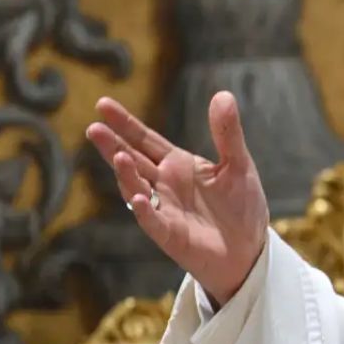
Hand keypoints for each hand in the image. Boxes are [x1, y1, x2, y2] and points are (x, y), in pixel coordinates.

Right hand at [85, 91, 268, 306]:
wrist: (249, 248)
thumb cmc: (241, 205)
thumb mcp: (238, 164)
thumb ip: (227, 133)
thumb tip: (222, 94)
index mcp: (178, 164)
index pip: (145, 140)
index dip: (125, 123)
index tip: (102, 104)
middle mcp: (164, 185)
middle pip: (133, 160)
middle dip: (113, 145)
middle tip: (94, 128)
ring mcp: (164, 209)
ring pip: (137, 188)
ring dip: (126, 174)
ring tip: (119, 155)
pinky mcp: (170, 235)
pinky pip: (153, 221)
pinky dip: (145, 210)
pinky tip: (141, 197)